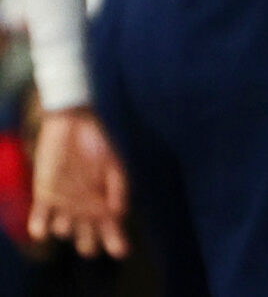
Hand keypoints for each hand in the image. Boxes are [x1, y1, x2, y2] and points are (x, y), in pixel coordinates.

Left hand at [29, 106, 127, 258]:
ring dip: (67, 226)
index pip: (111, 228)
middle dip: (88, 242)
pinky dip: (39, 227)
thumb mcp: (114, 162)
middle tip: (90, 237)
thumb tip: (119, 213)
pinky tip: (42, 228)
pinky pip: (39, 221)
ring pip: (63, 229)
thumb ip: (118, 186)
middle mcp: (84, 207)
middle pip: (85, 238)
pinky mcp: (44, 195)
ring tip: (73, 211)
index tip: (121, 251)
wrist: (73, 123)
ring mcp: (63, 203)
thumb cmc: (98, 142)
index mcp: (104, 201)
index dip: (116, 241)